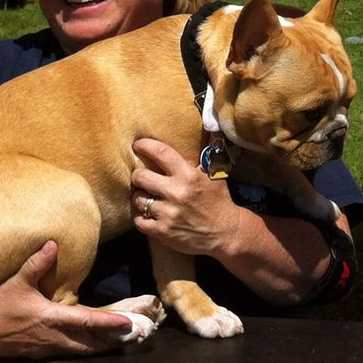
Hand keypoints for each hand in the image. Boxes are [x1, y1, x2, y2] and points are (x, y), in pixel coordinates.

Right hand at [0, 240, 136, 358]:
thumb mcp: (16, 281)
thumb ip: (37, 263)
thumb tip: (53, 243)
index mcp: (50, 319)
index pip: (87, 322)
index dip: (109, 324)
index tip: (128, 324)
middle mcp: (52, 337)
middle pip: (90, 343)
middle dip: (112, 340)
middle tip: (134, 335)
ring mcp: (46, 348)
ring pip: (80, 350)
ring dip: (100, 346)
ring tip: (120, 341)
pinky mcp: (40, 352)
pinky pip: (68, 351)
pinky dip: (84, 348)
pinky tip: (92, 344)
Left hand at [132, 137, 241, 258]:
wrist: (225, 233)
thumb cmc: (219, 201)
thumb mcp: (216, 175)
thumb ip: (207, 155)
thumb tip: (212, 130)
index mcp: (188, 175)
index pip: (161, 153)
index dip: (145, 146)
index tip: (137, 145)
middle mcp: (176, 193)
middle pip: (140, 176)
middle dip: (138, 175)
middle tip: (142, 177)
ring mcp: (168, 214)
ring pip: (138, 199)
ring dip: (141, 197)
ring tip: (147, 197)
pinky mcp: (162, 232)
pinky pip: (139, 221)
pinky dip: (142, 218)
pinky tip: (148, 215)